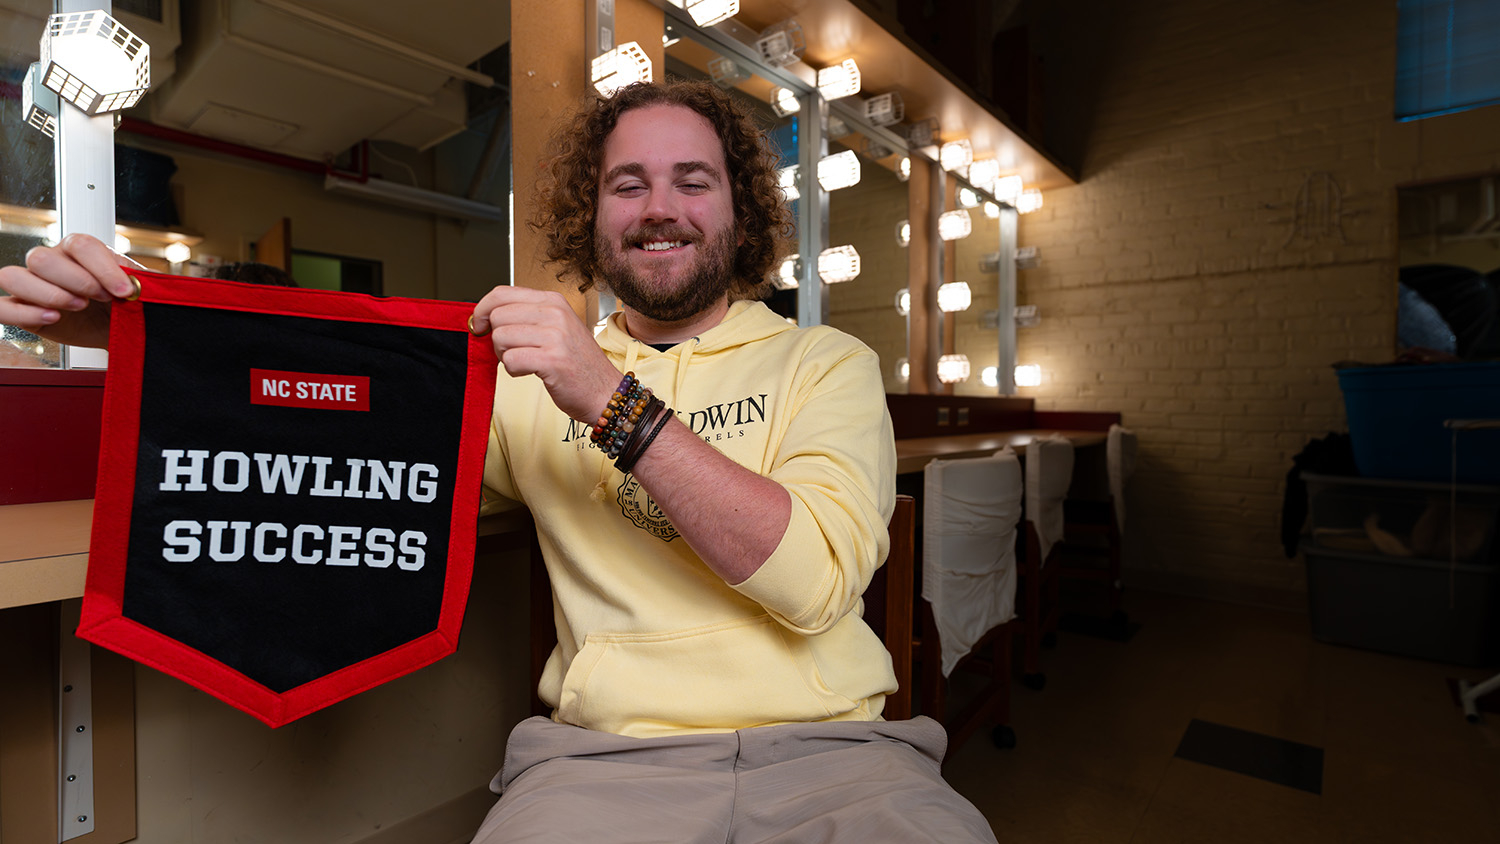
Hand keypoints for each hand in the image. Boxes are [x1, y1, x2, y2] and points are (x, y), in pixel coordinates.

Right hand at [0, 234, 135, 347]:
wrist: (118, 329)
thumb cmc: (122, 304)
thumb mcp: (135, 290)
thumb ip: (135, 280)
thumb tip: (135, 282)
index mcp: (77, 250)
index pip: (80, 245)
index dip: (103, 268)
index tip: (125, 290)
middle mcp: (50, 262)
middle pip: (42, 258)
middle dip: (77, 281)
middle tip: (103, 298)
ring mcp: (31, 285)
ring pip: (13, 276)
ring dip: (47, 293)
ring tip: (78, 306)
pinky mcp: (21, 309)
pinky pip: (1, 306)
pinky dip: (22, 312)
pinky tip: (52, 317)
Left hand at [470, 286, 621, 422]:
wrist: (605, 392)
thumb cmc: (577, 363)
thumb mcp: (556, 327)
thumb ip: (526, 316)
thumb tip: (486, 315)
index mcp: (553, 300)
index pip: (502, 293)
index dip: (482, 309)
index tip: (479, 325)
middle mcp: (555, 313)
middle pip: (497, 316)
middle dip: (496, 338)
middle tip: (513, 351)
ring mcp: (555, 335)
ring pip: (500, 338)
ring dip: (505, 356)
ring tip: (524, 362)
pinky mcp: (552, 359)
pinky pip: (511, 360)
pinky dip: (513, 370)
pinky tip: (529, 372)